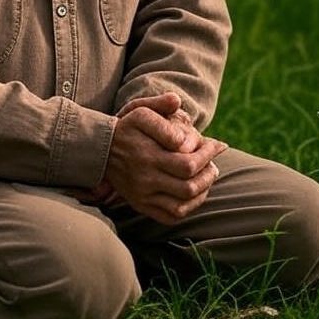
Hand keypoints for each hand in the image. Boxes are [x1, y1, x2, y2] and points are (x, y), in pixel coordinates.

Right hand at [105, 94, 226, 225]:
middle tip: (213, 162)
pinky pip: (171, 216)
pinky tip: (194, 192)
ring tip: (207, 176)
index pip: (189, 163)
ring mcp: (143, 195)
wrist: (100, 150)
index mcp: (147, 155)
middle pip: (189, 186)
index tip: (217, 144)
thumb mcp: (139, 110)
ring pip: (183, 204)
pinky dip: (189, 207)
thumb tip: (177, 102)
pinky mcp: (141, 205)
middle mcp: (145, 178)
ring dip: (203, 191)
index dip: (209, 154)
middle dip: (209, 173)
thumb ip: (159, 104)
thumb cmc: (127, 128)